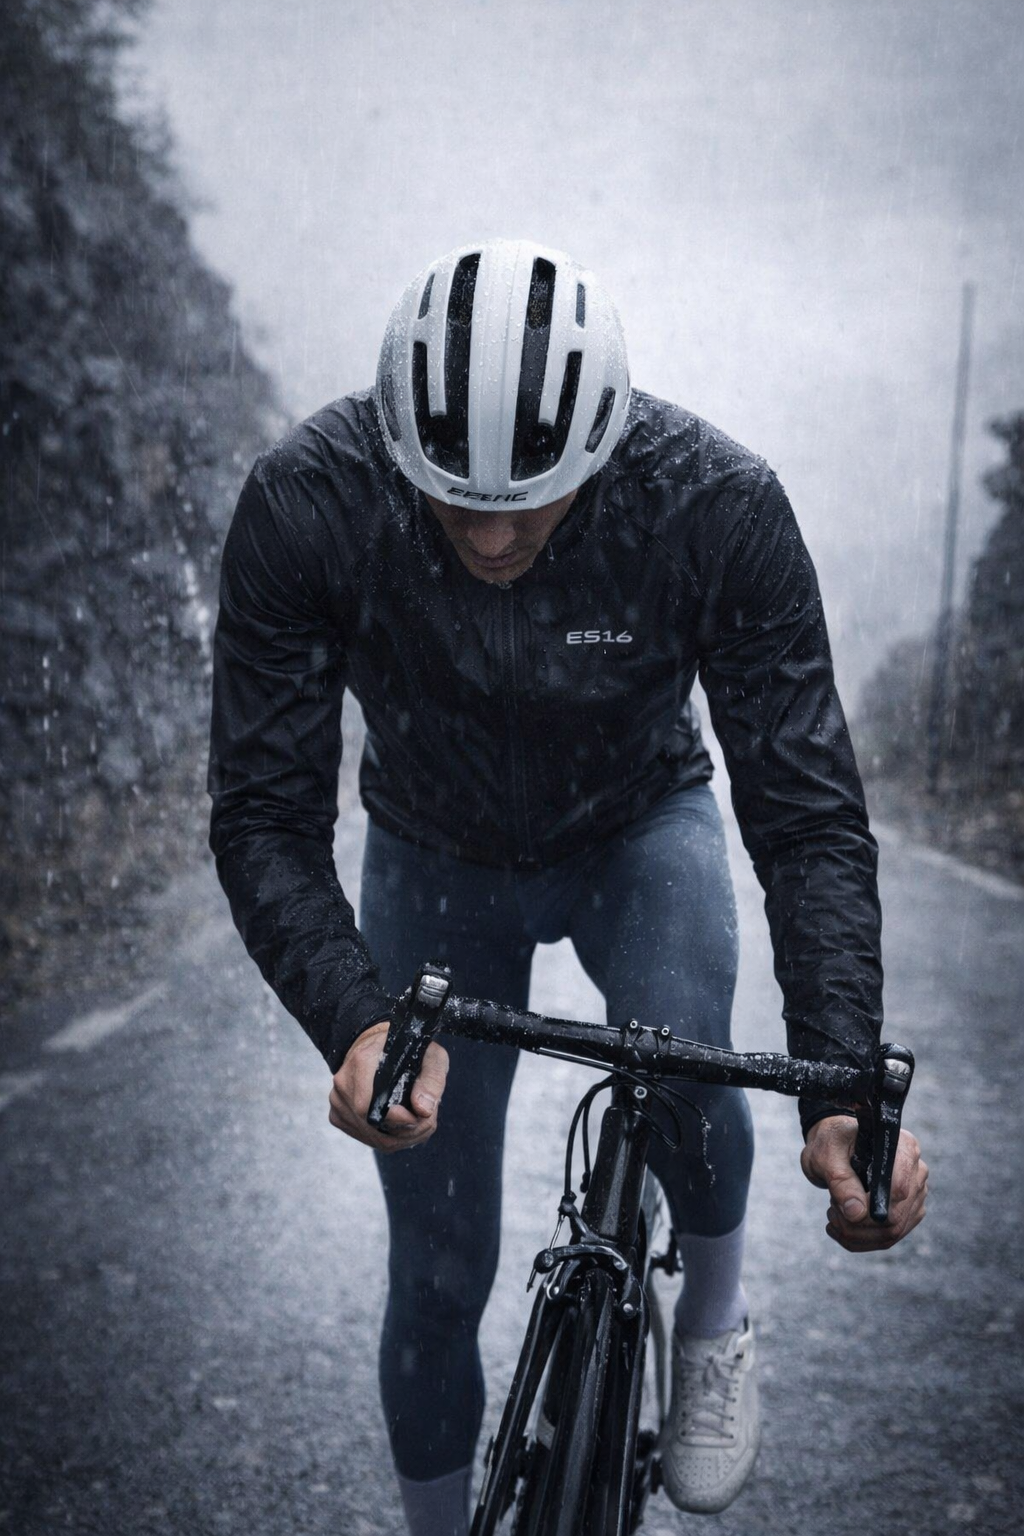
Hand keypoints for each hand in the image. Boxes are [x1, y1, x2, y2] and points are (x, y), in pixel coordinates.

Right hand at [328, 1020, 448, 1152]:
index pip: (370, 1105)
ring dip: (400, 1137)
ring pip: (371, 1136)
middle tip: (427, 1120)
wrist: (379, 1047)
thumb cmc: (408, 1051)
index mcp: (362, 1061)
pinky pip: (366, 1138)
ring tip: (417, 1121)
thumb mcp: (431, 1055)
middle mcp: (344, 1082)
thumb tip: (423, 1109)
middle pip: (372, 1125)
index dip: (398, 1119)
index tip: (421, 1116)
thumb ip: (432, 1080)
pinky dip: (389, 1138)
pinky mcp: (339, 1115)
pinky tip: (402, 1125)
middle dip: (405, 1131)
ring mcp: (338, 1100)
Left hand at [800, 1115, 927, 1251]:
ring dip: (855, 1234)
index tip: (842, 1207)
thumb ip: (841, 1181)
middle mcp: (916, 1172)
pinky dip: (859, 1239)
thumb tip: (856, 1213)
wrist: (835, 1149)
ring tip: (833, 1214)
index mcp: (903, 1148)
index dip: (871, 1207)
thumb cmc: (832, 1145)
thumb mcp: (827, 1155)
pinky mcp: (908, 1214)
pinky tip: (839, 1226)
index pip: (899, 1189)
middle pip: (896, 1216)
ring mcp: (915, 1195)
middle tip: (831, 1212)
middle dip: (857, 1224)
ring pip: (892, 1232)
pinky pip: (887, 1239)